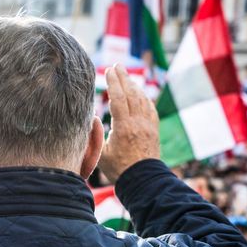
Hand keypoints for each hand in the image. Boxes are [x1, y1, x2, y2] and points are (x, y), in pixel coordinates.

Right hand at [97, 64, 159, 183]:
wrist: (143, 181)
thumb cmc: (119, 170)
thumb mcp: (101, 154)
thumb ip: (95, 135)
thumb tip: (92, 118)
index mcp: (124, 128)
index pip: (118, 99)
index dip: (114, 83)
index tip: (109, 70)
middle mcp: (138, 123)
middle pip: (131, 94)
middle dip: (123, 78)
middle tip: (117, 65)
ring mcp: (148, 125)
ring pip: (142, 99)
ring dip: (134, 86)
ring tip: (126, 76)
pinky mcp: (154, 130)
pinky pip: (150, 108)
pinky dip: (144, 98)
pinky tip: (141, 94)